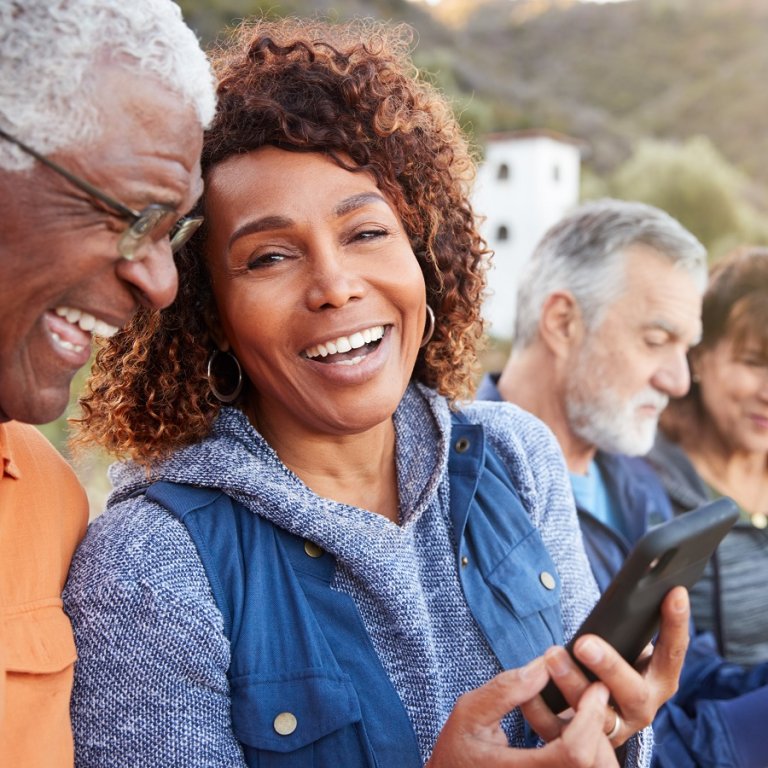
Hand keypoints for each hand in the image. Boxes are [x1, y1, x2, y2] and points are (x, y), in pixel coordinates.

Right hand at [427, 657, 619, 766]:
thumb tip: (543, 667)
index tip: (595, 687)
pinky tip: (579, 731)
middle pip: (597, 766)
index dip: (591, 718)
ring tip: (587, 712)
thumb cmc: (459, 747)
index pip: (573, 754)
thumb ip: (505, 691)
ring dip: (600, 740)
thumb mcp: (469, 712)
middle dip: (601, 727)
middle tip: (595, 695)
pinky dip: (592, 753)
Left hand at [524, 586, 690, 746]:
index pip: (673, 652)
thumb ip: (632, 629)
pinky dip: (540, 709)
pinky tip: (526, 689)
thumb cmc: (616, 666)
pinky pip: (558, 730)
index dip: (677, 624)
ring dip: (572, 684)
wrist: (601, 714)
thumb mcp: (630, 649)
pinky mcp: (581, 743)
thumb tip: (635, 586)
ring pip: (595, 715)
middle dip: (609, 666)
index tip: (674, 592)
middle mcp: (640, 709)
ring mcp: (613, 729)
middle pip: (632, 692)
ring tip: (552, 656)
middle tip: (584, 642)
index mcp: (659, 681)